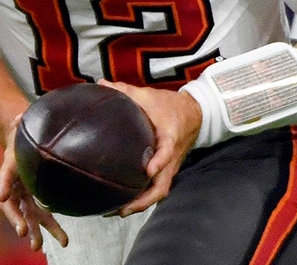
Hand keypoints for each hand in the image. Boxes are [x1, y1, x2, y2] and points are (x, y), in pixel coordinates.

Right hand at [0, 114, 67, 250]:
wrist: (27, 143)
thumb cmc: (24, 134)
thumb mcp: (22, 126)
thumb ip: (20, 122)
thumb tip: (20, 115)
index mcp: (10, 166)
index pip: (5, 176)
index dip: (4, 185)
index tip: (2, 197)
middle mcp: (14, 185)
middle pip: (13, 205)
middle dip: (17, 220)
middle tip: (23, 232)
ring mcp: (25, 196)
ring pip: (28, 217)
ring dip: (35, 232)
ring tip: (39, 247)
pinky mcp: (37, 202)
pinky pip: (44, 217)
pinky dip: (53, 229)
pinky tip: (63, 241)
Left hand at [97, 79, 200, 215]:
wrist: (195, 114)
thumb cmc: (170, 106)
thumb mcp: (150, 96)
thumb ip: (125, 91)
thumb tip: (101, 84)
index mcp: (170, 138)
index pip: (167, 153)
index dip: (159, 162)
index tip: (148, 170)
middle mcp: (171, 158)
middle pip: (162, 187)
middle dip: (142, 201)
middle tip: (121, 208)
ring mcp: (170, 167)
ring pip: (158, 192)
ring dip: (140, 204)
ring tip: (116, 211)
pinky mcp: (167, 171)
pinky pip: (156, 189)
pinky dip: (142, 198)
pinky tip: (122, 202)